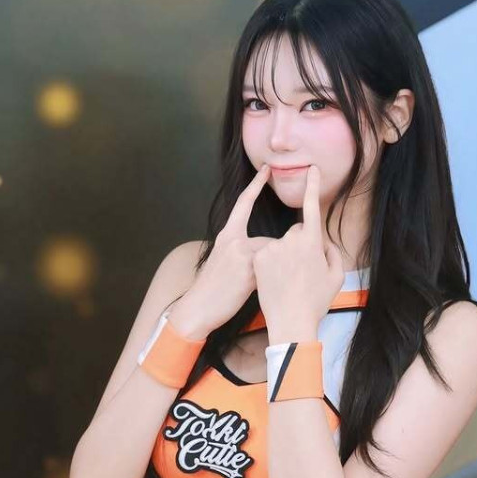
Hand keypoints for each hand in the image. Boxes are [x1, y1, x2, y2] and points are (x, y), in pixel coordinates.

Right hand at [173, 164, 275, 333]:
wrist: (199, 308)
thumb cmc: (213, 289)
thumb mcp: (223, 261)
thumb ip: (242, 251)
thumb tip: (263, 251)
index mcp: (226, 235)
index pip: (243, 203)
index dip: (256, 185)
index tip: (267, 169)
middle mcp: (233, 239)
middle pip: (271, 240)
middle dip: (277, 259)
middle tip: (270, 280)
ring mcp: (241, 253)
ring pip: (274, 255)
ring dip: (275, 272)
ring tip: (263, 289)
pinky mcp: (249, 268)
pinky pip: (272, 268)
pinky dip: (274, 279)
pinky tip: (266, 291)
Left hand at [252, 165, 343, 338]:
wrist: (290, 322)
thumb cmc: (316, 302)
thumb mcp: (336, 277)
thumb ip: (332, 253)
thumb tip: (324, 242)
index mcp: (312, 242)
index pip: (312, 208)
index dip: (312, 187)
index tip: (312, 169)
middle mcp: (291, 240)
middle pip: (296, 233)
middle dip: (300, 246)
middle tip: (304, 273)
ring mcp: (272, 248)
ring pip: (280, 244)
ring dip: (284, 256)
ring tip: (289, 282)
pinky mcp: (257, 259)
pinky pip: (266, 254)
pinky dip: (270, 264)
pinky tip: (276, 281)